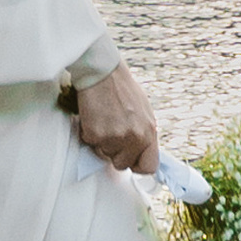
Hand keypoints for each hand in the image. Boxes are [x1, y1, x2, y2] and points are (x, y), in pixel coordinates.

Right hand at [74, 59, 160, 174]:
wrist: (103, 73)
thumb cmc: (123, 89)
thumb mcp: (144, 112)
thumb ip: (144, 135)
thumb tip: (142, 153)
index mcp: (149, 132)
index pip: (149, 167)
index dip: (138, 165)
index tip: (131, 160)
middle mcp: (134, 138)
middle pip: (123, 164)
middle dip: (115, 153)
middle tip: (112, 133)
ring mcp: (115, 138)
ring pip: (105, 155)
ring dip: (102, 143)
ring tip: (104, 121)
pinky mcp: (96, 135)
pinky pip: (91, 144)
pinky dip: (90, 133)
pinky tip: (95, 117)